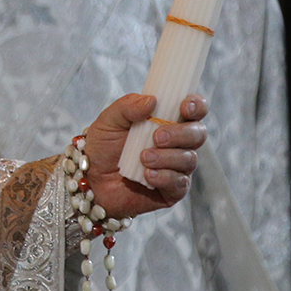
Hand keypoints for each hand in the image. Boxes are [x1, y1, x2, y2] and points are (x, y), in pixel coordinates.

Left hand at [81, 94, 207, 219]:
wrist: (92, 178)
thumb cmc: (103, 146)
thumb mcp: (109, 120)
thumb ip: (127, 106)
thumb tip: (152, 100)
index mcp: (167, 121)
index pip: (194, 109)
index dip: (196, 105)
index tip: (184, 107)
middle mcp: (178, 143)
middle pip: (198, 133)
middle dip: (181, 133)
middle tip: (157, 137)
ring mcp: (177, 167)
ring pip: (189, 159)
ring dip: (167, 157)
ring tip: (143, 157)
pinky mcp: (173, 190)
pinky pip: (180, 183)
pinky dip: (164, 177)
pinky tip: (147, 175)